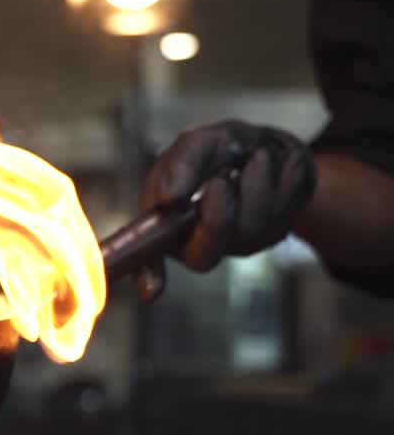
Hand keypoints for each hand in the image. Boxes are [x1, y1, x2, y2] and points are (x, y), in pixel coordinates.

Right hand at [137, 120, 315, 299]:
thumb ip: (181, 164)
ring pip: (250, 227)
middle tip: (221, 180)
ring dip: (257, 179)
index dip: (147, 274)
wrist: (272, 144)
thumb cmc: (223, 148)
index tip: (151, 292)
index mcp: (166, 223)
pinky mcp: (271, 236)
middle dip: (215, 216)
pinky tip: (279, 167)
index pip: (147, 258)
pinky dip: (286, 178)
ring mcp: (237, 244)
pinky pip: (285, 212)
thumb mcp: (199, 142)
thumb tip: (168, 199)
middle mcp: (197, 242)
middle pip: (202, 256)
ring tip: (256, 156)